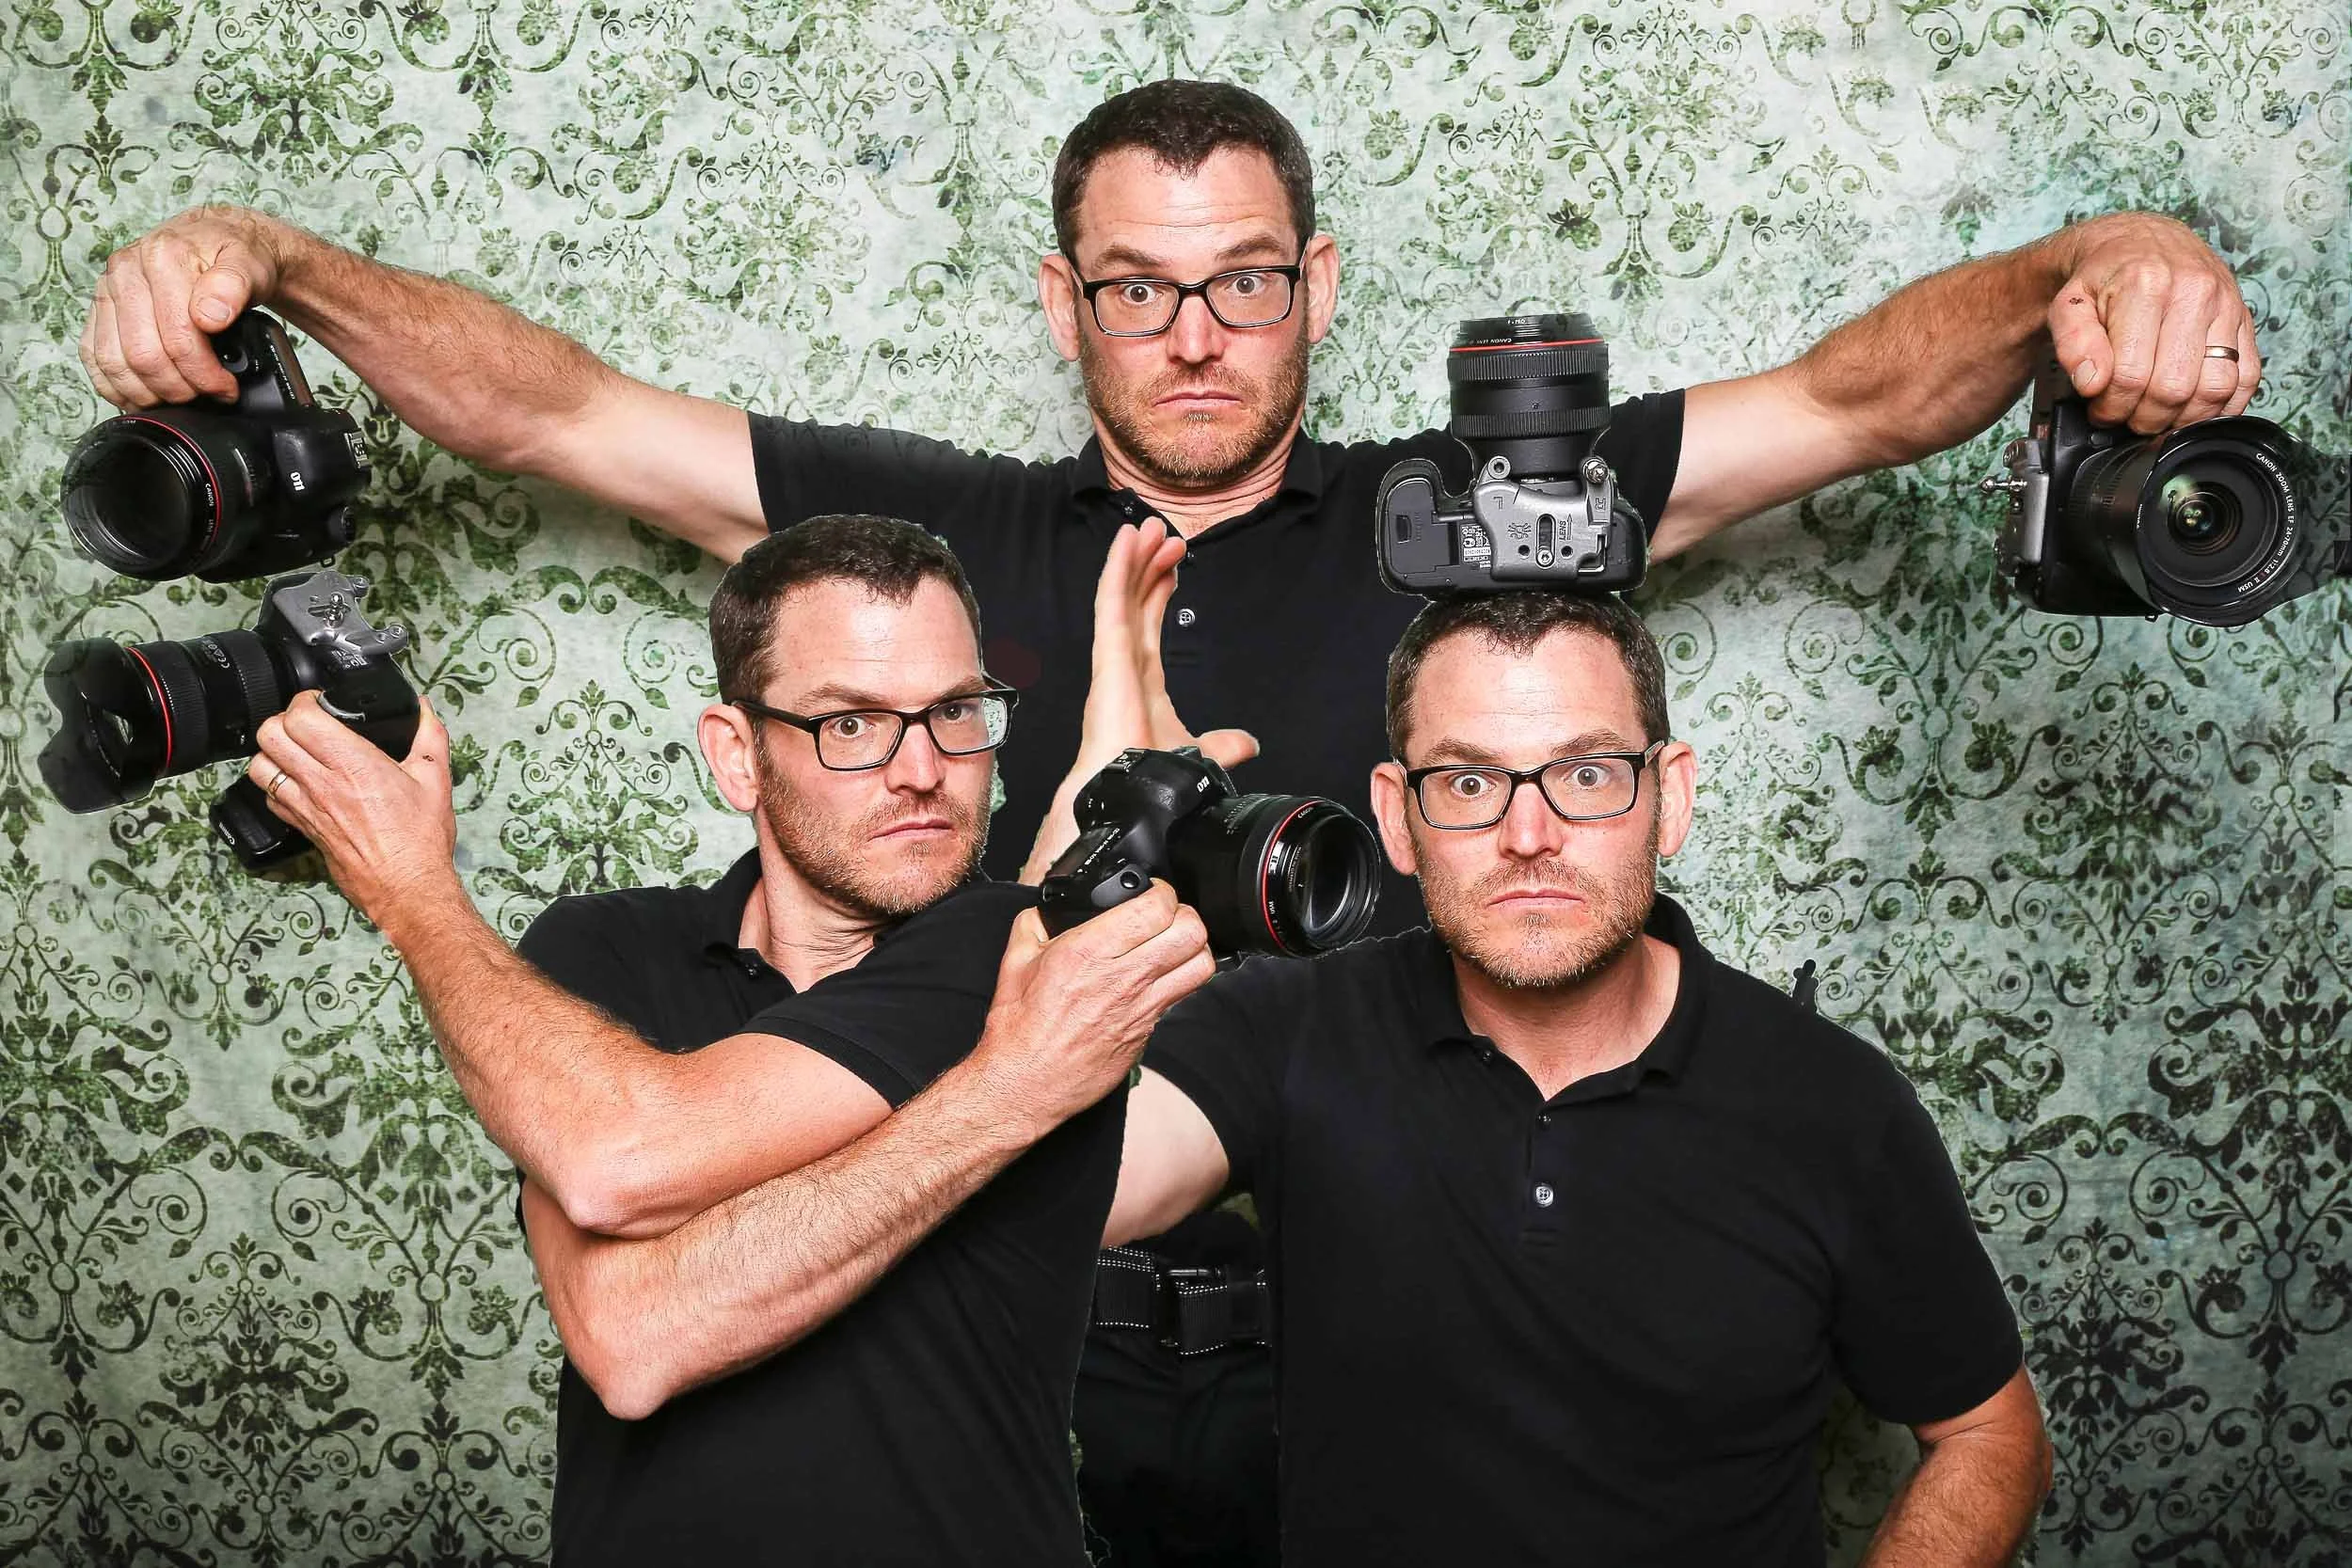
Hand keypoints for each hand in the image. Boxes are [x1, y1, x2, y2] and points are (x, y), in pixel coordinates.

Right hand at [82, 206, 290, 407]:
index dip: (203, 373)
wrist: (216, 240)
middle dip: (178, 387)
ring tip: (181, 397)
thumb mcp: (249, 263)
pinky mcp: (99, 309)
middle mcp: (126, 271)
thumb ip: (234, 285)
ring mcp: (107, 290)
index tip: (225, 387)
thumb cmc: (234, 254)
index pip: (177, 335)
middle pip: (143, 354)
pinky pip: (93, 357)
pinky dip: (115, 386)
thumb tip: (210, 316)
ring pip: (114, 361)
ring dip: (148, 392)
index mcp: (161, 257)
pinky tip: (143, 396)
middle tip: (205, 395)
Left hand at [247, 691, 463, 937]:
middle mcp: (322, 783)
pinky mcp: (301, 828)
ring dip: (272, 752)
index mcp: (354, 764)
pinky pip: (269, 797)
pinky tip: (299, 783)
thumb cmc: (420, 839)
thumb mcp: (436, 780)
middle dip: (283, 720)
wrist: (407, 888)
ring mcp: (306, 807)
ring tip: (295, 751)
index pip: (300, 717)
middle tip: (306, 724)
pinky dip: (276, 784)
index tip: (320, 702)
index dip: (305, 701)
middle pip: (269, 735)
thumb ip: (430, 735)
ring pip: (259, 766)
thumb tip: (424, 708)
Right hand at [969, 885, 1214, 1132]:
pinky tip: (1162, 976)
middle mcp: (1123, 977)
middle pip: (1191, 931)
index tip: (1153, 893)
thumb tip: (1049, 909)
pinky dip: (1181, 979)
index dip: (1162, 892)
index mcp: (1089, 951)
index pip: (1157, 907)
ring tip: (1176, 944)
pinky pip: (1183, 996)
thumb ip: (1035, 922)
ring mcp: (1142, 1007)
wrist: (1026, 1082)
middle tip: (1169, 916)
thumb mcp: (1016, 960)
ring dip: (1193, 947)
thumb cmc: (1020, 1028)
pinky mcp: (1149, 1031)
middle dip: (1186, 915)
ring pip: (1200, 964)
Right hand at [1020, 519, 1258, 879]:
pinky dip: (1119, 569)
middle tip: (1162, 533)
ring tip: (1148, 526)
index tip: (1172, 567)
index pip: (1149, 628)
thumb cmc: (1154, 782)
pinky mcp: (1109, 655)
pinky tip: (1127, 540)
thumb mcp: (1201, 755)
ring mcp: (1114, 658)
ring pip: (1123, 596)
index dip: (1159, 594)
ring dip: (1134, 558)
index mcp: (1141, 685)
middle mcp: (1124, 667)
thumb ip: (1222, 744)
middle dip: (1147, 567)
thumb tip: (1248, 743)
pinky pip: (1113, 603)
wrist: (1134, 798)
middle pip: (1135, 604)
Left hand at [2047, 212, 2258, 434]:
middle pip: (2175, 387)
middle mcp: (2194, 292)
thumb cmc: (2103, 278)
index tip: (2100, 410)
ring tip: (2157, 415)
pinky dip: (2223, 405)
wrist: (2141, 242)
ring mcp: (2226, 305)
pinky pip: (2248, 377)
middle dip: (2145, 417)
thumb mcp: (2069, 303)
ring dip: (2184, 417)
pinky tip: (2193, 409)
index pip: (2131, 375)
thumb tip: (2093, 384)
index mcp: (2146, 285)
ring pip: (2216, 388)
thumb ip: (2072, 343)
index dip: (2112, 406)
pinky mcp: (2245, 319)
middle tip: (2126, 416)